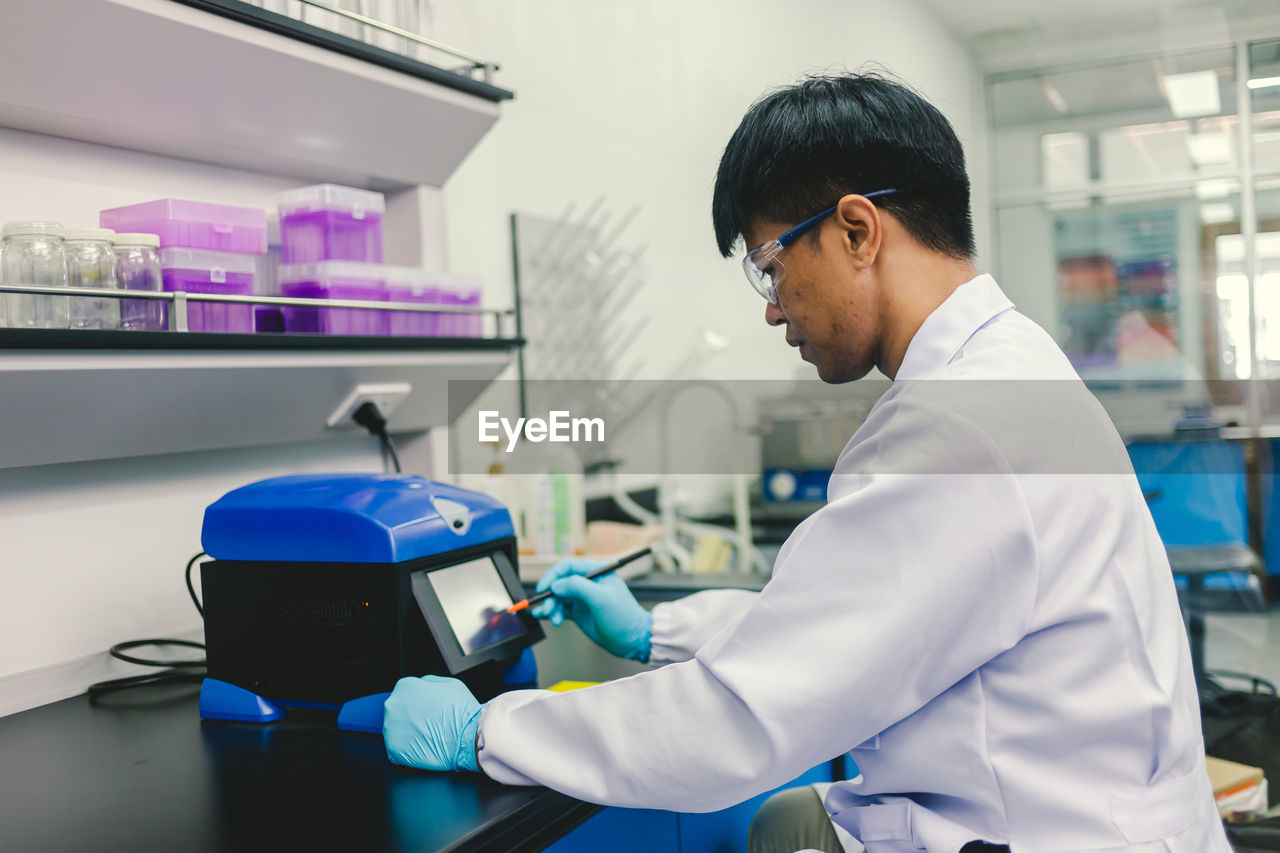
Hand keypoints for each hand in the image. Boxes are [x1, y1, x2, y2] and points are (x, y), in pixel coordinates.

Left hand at [383, 675, 482, 771]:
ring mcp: (391, 729)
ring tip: (427, 737)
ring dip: (408, 734)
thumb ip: (428, 683)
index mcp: (404, 687)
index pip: (404, 694)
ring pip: (395, 731)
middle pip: (396, 712)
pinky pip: (396, 751)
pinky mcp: (393, 750)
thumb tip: (421, 687)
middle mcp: (393, 705)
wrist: (469, 736)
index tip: (426, 711)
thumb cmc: (462, 710)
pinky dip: (408, 751)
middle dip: (409, 718)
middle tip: (427, 724)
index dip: (417, 703)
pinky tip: (423, 748)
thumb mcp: (449, 683)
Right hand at [531, 558, 651, 661]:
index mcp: (597, 572)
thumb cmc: (623, 616)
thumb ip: (577, 586)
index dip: (553, 575)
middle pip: (560, 583)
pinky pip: (561, 609)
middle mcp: (588, 583)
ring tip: (553, 618)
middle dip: (551, 595)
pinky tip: (545, 617)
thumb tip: (556, 584)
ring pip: (559, 598)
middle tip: (548, 608)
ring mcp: (583, 598)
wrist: (632, 640)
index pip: (568, 567)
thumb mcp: (600, 598)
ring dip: (551, 607)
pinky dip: (551, 613)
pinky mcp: (580, 613)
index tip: (544, 587)